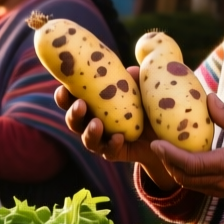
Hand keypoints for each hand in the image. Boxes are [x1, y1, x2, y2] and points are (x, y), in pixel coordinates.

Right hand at [56, 66, 176, 184]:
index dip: (63, 96)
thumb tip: (130, 71)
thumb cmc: (144, 103)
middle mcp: (91, 122)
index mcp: (91, 104)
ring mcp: (101, 139)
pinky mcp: (114, 152)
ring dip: (90, 131)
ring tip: (97, 124)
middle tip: (81, 104)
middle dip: (73, 113)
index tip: (63, 88)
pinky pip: (109, 151)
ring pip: (87, 139)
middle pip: (73, 121)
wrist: (159, 130)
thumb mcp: (140, 88)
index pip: (70, 100)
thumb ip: (133, 79)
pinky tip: (119, 138)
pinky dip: (112, 144)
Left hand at [148, 97, 223, 221]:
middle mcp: (220, 182)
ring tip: (163, 149)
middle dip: (166, 161)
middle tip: (155, 143)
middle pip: (182, 176)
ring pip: (186, 183)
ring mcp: (218, 190)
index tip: (156, 143)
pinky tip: (179, 158)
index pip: (191, 165)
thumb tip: (207, 97)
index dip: (170, 155)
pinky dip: (182, 173)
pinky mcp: (218, 192)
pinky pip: (194, 185)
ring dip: (172, 168)